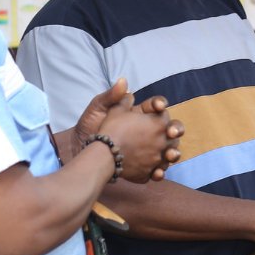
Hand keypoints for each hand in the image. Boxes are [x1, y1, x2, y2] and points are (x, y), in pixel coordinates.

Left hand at [69, 80, 184, 171]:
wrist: (79, 149)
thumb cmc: (89, 126)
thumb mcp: (98, 108)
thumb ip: (111, 96)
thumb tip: (123, 81)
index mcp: (139, 115)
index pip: (156, 107)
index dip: (160, 105)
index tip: (158, 107)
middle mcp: (147, 131)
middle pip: (169, 128)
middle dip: (175, 129)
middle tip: (171, 132)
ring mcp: (147, 149)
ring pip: (168, 149)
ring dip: (173, 152)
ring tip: (170, 155)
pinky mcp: (143, 166)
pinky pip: (156, 169)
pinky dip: (160, 172)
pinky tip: (157, 173)